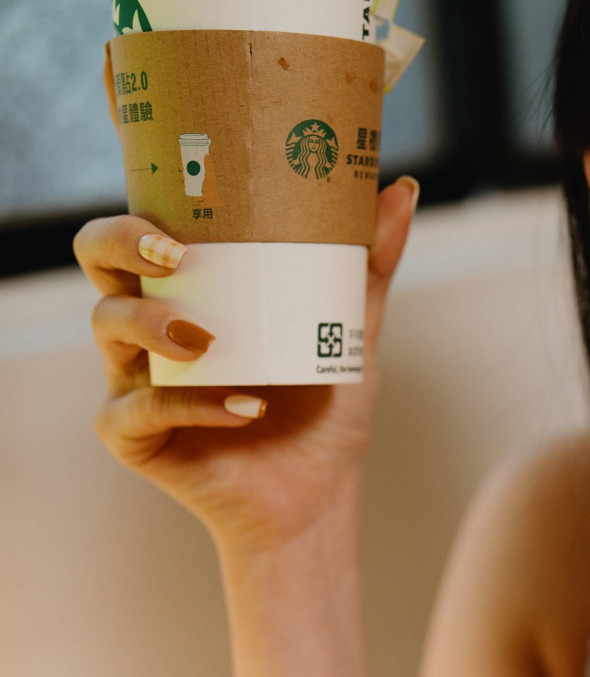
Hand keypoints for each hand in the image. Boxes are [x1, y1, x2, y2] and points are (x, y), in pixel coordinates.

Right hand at [75, 176, 419, 555]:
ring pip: (106, 326)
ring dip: (151, 322)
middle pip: (98, 259)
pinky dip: (192, 406)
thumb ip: (368, 267)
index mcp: (187, 289)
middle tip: (176, 254)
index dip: (136, 194)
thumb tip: (403, 190)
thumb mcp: (350, 332)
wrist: (316, 498)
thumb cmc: (321, 410)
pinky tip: (246, 408)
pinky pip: (138, 410)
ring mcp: (132, 377)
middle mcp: (147, 324)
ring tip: (206, 339)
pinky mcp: (132, 435)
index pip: (143, 225)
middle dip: (121, 241)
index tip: (169, 178)